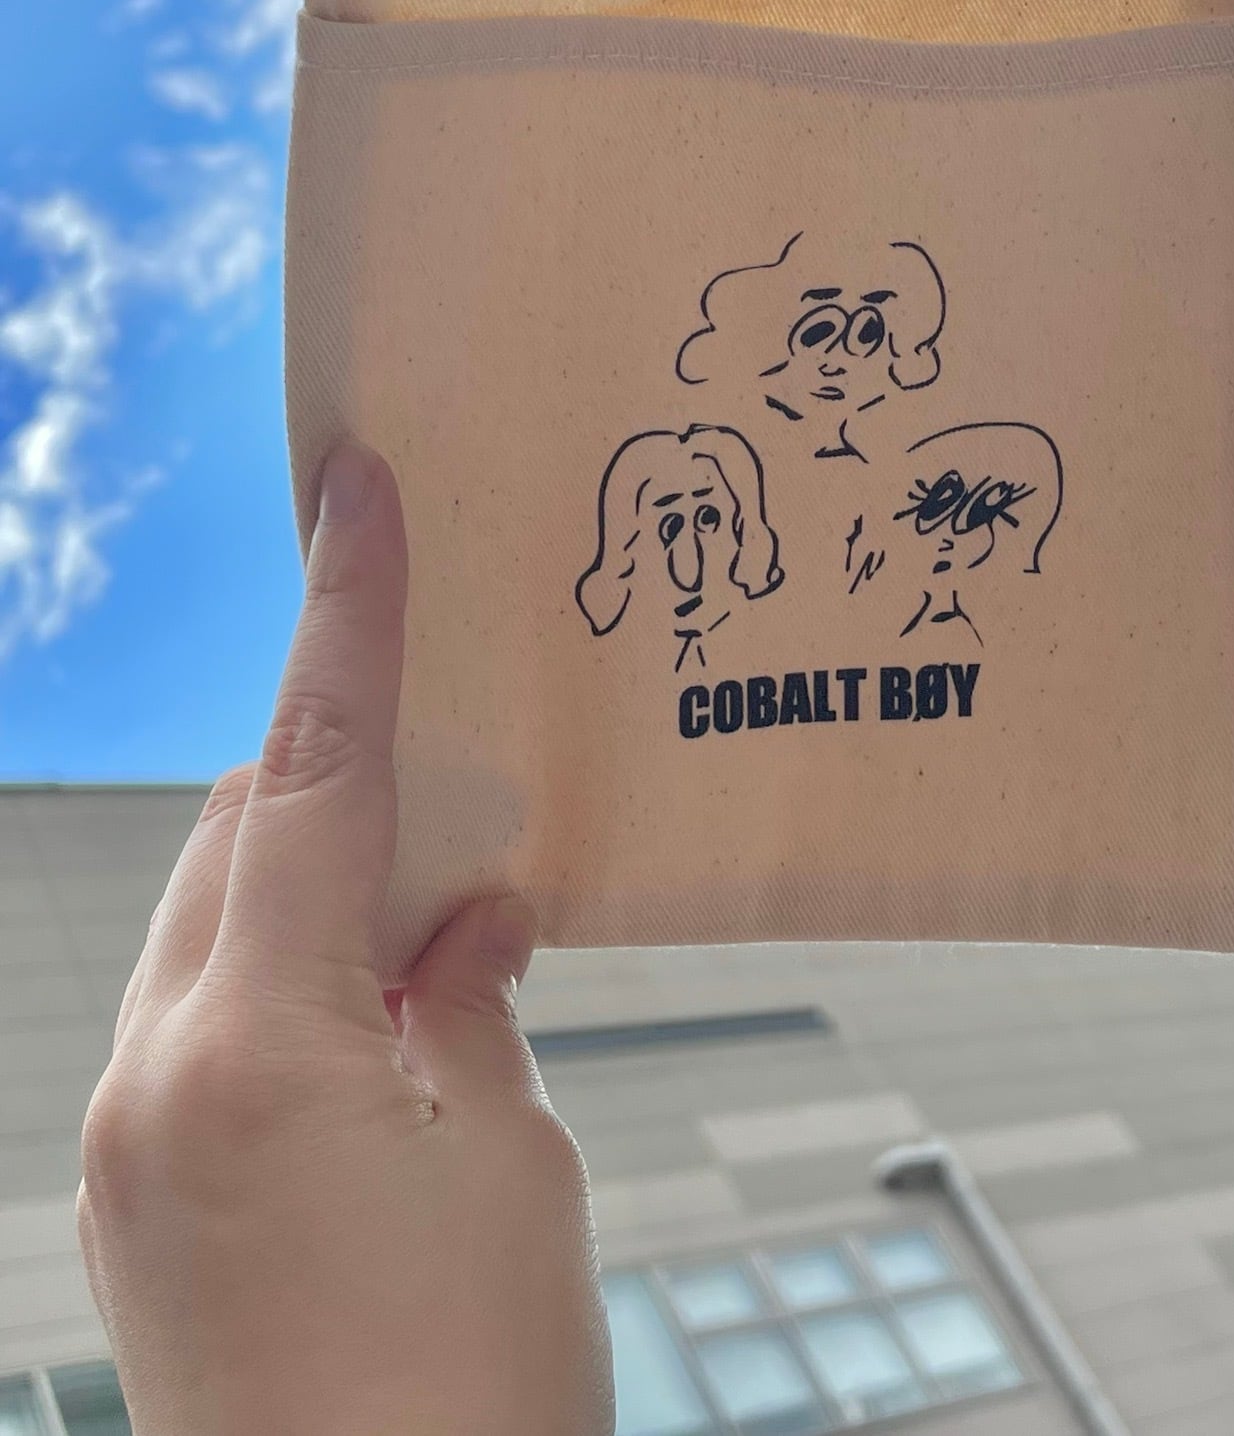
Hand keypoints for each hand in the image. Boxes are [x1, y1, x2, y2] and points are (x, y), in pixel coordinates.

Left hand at [77, 442, 612, 1435]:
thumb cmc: (469, 1399)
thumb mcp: (514, 1172)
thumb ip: (475, 1009)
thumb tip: (468, 922)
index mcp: (253, 1050)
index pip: (309, 776)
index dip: (345, 618)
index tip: (353, 485)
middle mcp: (149, 1083)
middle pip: (233, 843)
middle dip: (337, 774)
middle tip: (461, 762)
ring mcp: (123, 1156)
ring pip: (207, 933)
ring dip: (309, 884)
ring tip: (438, 915)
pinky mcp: (133, 1217)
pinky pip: (194, 1028)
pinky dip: (281, 980)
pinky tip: (378, 1022)